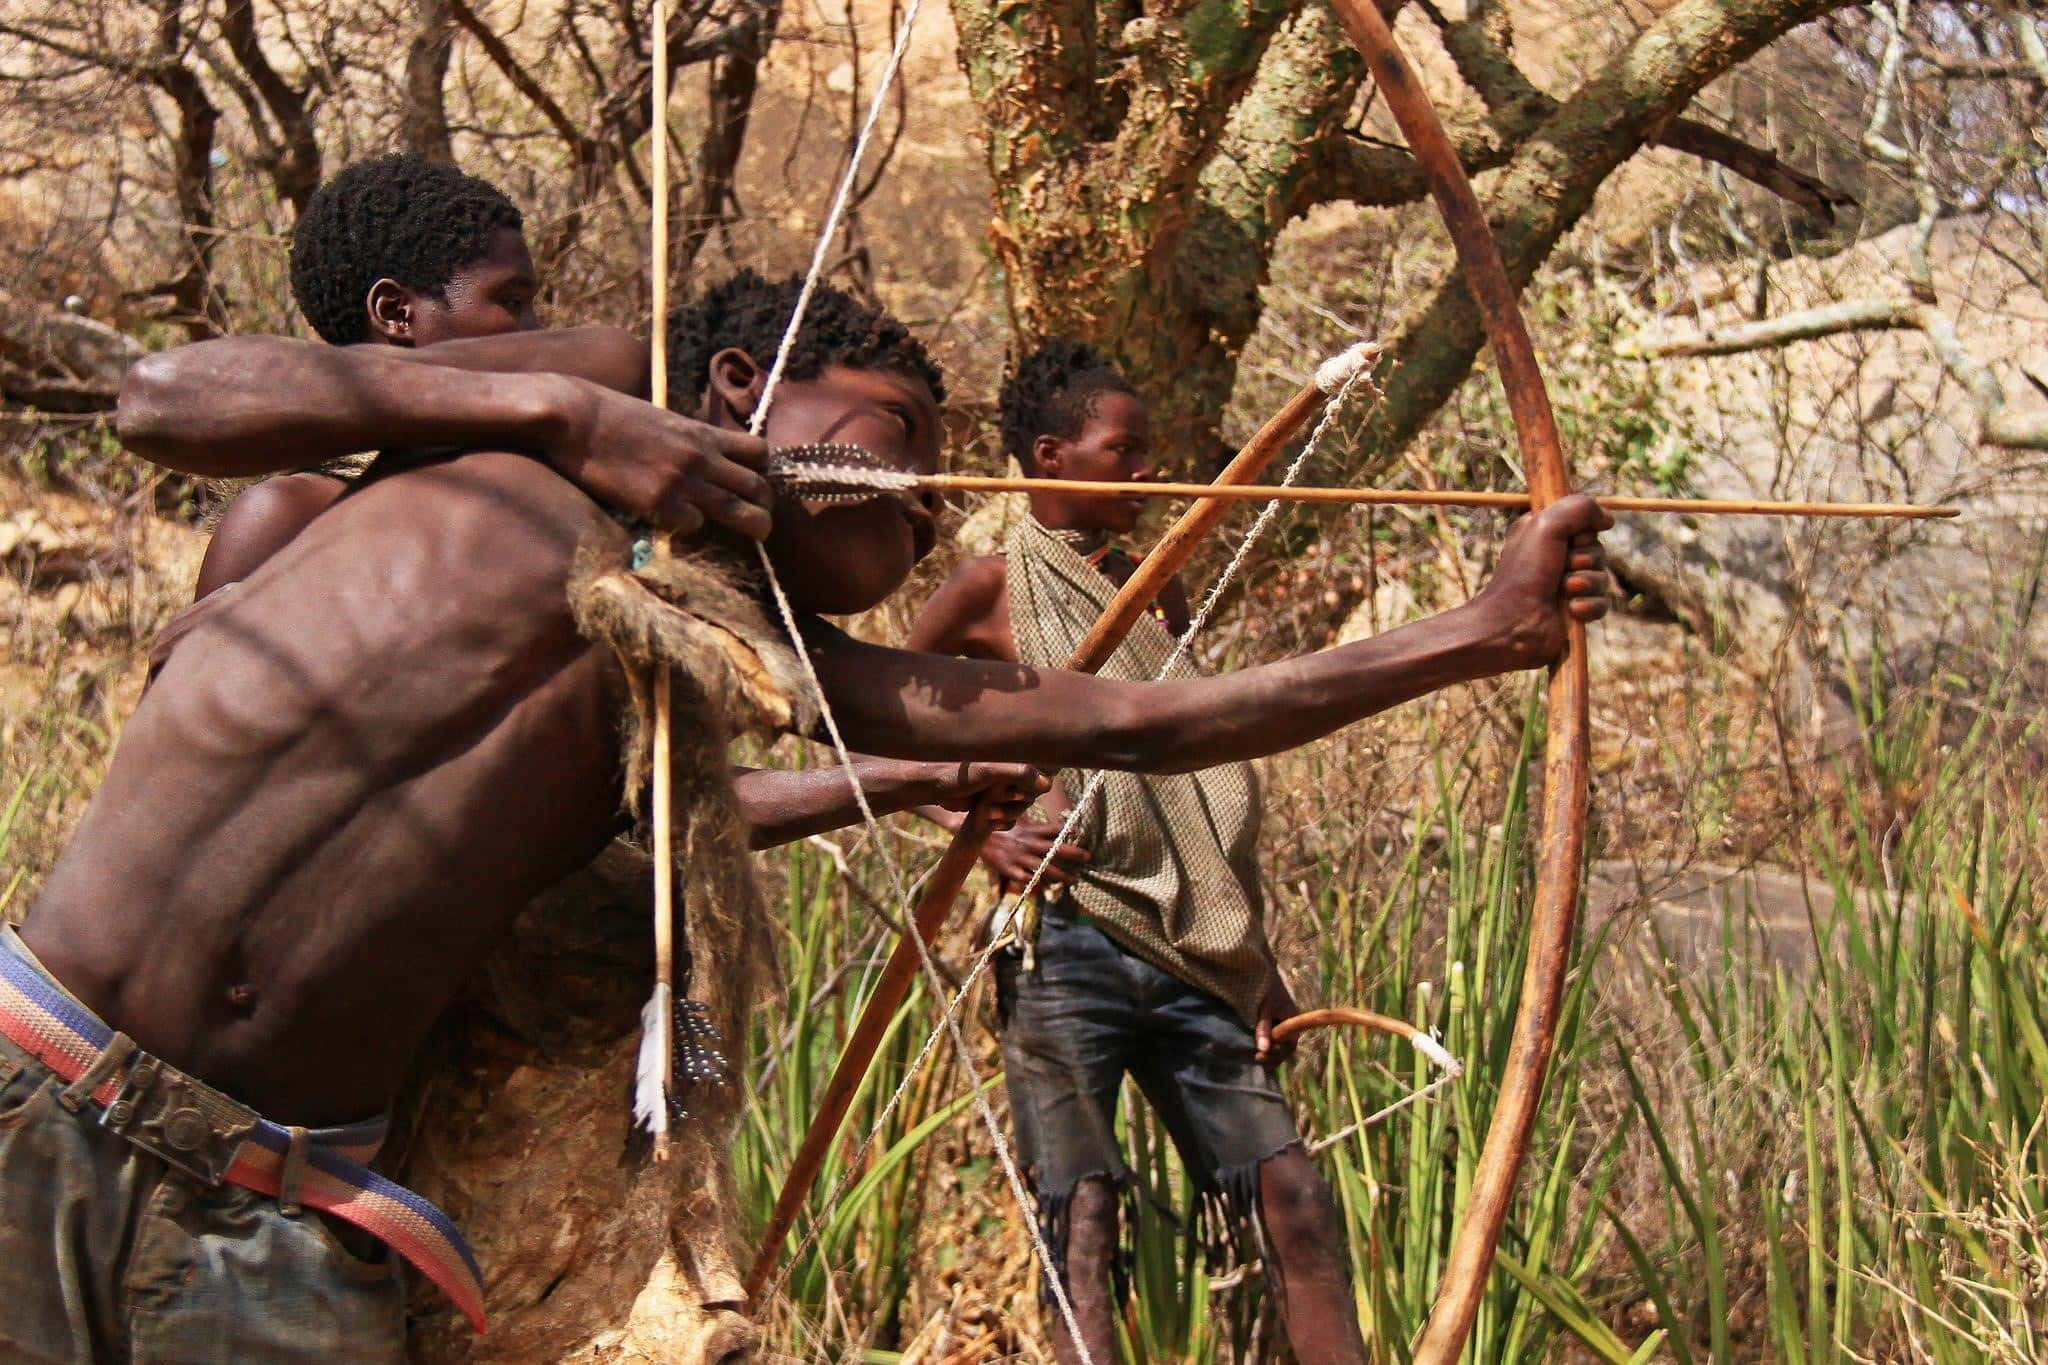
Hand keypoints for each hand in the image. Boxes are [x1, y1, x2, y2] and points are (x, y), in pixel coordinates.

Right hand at [547, 377, 773, 538]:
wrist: (574, 418)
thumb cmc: (609, 415)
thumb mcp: (662, 418)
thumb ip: (686, 439)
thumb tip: (699, 456)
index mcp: (701, 433)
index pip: (757, 451)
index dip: (763, 469)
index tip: (756, 479)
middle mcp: (700, 457)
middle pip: (758, 487)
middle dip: (766, 505)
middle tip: (763, 518)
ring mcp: (682, 481)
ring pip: (740, 512)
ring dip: (753, 525)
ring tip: (757, 535)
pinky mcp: (658, 504)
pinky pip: (694, 526)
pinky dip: (691, 528)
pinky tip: (679, 524)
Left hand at [901, 760, 1051, 826]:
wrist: (934, 788)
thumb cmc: (958, 774)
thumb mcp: (989, 771)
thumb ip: (1019, 773)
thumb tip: (1047, 783)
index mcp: (1014, 756)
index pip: (1042, 771)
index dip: (1032, 785)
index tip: (1015, 790)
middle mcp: (1012, 769)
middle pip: (1034, 792)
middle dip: (1017, 802)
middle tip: (996, 801)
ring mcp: (1004, 786)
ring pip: (1023, 807)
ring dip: (1008, 813)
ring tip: (987, 813)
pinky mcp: (996, 801)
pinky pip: (1012, 817)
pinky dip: (1002, 821)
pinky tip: (987, 819)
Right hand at [980, 817, 1089, 893]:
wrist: (974, 832)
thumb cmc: (998, 824)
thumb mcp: (1016, 818)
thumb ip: (1034, 822)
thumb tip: (1046, 815)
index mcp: (1030, 830)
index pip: (1052, 829)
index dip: (1066, 830)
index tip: (1079, 833)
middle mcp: (1028, 843)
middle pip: (1054, 849)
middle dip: (1072, 853)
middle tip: (1087, 856)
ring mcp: (1019, 857)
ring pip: (1044, 868)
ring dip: (1061, 875)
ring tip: (1074, 880)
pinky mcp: (1009, 868)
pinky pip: (1025, 878)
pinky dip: (1035, 883)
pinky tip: (1046, 888)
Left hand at [1253, 974, 1299, 1068]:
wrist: (1264, 972)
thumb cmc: (1267, 988)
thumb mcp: (1265, 1007)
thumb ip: (1264, 1027)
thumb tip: (1263, 1049)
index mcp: (1294, 1022)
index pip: (1289, 1046)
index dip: (1276, 1055)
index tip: (1259, 1056)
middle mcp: (1290, 1027)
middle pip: (1284, 1049)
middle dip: (1271, 1057)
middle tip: (1255, 1059)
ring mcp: (1282, 1026)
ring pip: (1278, 1046)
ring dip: (1268, 1054)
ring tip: (1253, 1059)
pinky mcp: (1274, 1024)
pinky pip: (1272, 1040)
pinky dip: (1264, 1047)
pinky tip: (1253, 1051)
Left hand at [1469, 493, 1613, 670]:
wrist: (1514, 623)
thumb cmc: (1525, 572)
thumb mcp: (1547, 524)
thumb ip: (1580, 508)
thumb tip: (1608, 519)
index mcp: (1545, 534)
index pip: (1585, 524)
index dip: (1583, 532)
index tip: (1568, 540)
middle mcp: (1557, 558)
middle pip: (1598, 550)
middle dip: (1586, 559)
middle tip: (1564, 567)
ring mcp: (1567, 586)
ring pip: (1603, 577)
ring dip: (1586, 583)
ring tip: (1564, 591)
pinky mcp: (1576, 611)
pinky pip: (1603, 603)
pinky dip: (1589, 606)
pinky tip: (1572, 610)